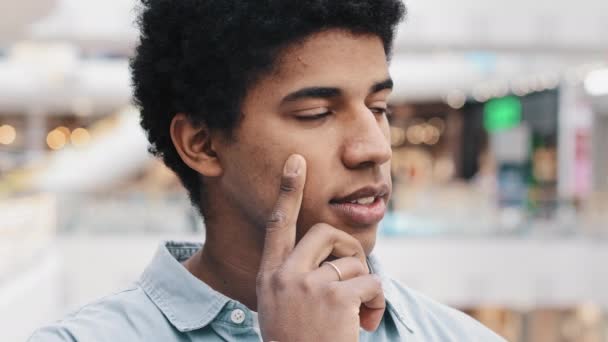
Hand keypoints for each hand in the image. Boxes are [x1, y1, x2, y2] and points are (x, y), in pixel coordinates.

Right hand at [256, 154, 384, 341]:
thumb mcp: (284, 308)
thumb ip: (297, 278)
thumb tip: (336, 256)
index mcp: (270, 276)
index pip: (278, 224)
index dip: (288, 190)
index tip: (297, 161)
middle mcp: (284, 276)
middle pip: (325, 234)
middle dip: (349, 250)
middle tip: (355, 275)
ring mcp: (308, 286)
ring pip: (353, 262)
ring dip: (364, 288)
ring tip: (358, 315)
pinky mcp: (335, 298)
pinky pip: (371, 282)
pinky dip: (377, 303)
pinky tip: (366, 324)